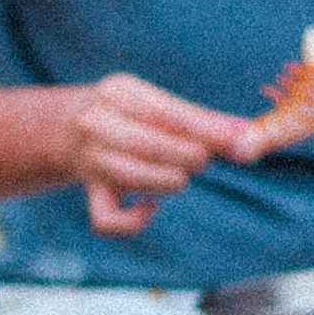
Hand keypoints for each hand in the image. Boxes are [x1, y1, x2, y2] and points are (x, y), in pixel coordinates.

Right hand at [67, 74, 250, 235]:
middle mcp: (98, 123)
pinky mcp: (89, 193)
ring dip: (168, 181)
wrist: (66, 129)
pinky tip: (152, 207)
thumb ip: (200, 120)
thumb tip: (247, 134)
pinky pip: (106, 220)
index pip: (166, 112)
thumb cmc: (129, 116)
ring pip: (130, 177)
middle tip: (205, 160)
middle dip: (185, 155)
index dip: (205, 129)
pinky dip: (133, 222)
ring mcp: (90, 160)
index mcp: (119, 92)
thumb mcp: (156, 104)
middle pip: (146, 144)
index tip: (238, 139)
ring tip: (183, 178)